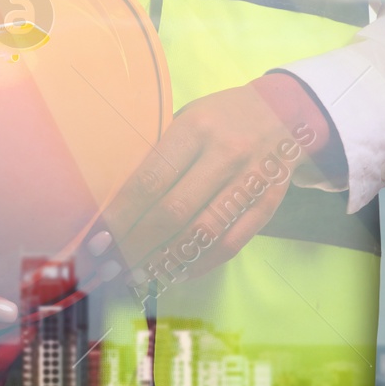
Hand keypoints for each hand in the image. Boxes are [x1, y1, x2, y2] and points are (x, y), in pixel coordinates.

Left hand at [96, 73, 343, 292]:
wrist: (286, 110)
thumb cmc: (222, 117)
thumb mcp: (189, 119)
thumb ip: (160, 154)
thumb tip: (116, 203)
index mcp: (196, 127)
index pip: (150, 179)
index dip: (121, 215)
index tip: (98, 240)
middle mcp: (225, 153)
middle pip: (174, 211)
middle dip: (136, 245)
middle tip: (111, 266)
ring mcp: (251, 180)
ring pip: (203, 232)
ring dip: (166, 261)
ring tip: (138, 276)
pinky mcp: (269, 202)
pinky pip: (232, 242)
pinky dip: (201, 263)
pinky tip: (176, 272)